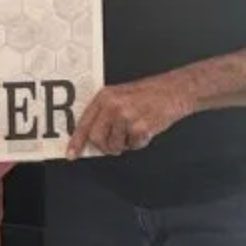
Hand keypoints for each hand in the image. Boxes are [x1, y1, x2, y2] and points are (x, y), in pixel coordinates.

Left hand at [66, 77, 192, 159]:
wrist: (174, 90)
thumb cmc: (149, 94)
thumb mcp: (120, 96)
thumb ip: (105, 113)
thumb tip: (93, 138)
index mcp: (104, 96)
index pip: (84, 123)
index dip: (76, 141)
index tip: (71, 154)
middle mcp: (112, 105)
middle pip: (96, 138)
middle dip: (105, 146)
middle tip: (116, 143)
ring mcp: (125, 116)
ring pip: (114, 146)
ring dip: (125, 144)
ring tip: (135, 129)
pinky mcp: (139, 127)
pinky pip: (133, 146)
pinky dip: (140, 143)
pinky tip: (146, 129)